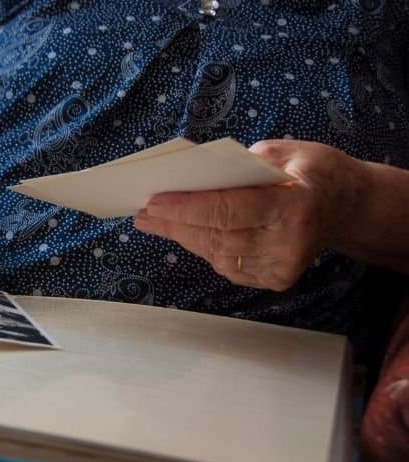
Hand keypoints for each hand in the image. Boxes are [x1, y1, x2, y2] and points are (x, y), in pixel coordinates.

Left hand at [133, 140, 366, 290]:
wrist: (348, 205)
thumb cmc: (313, 171)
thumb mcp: (284, 152)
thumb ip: (240, 165)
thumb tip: (190, 178)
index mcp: (295, 206)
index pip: (228, 210)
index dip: (186, 208)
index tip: (152, 202)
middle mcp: (288, 243)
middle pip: (216, 236)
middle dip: (174, 224)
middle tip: (141, 213)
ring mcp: (282, 267)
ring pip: (216, 254)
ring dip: (182, 237)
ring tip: (153, 222)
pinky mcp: (275, 280)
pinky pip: (226, 265)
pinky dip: (202, 247)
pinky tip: (183, 234)